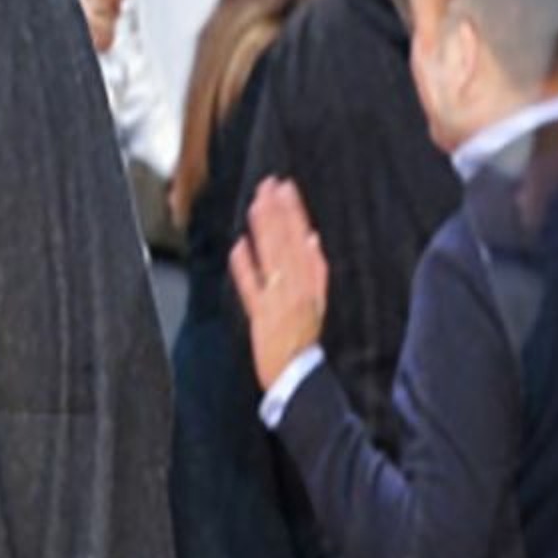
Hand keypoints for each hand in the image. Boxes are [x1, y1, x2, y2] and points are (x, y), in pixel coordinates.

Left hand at [229, 177, 328, 389]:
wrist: (296, 372)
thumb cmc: (304, 337)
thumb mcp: (318, 300)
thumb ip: (316, 269)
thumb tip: (311, 237)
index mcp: (310, 282)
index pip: (301, 238)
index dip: (293, 211)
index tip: (285, 187)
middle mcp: (295, 287)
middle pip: (285, 242)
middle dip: (276, 212)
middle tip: (267, 185)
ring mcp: (277, 300)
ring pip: (271, 258)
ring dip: (264, 230)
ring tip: (256, 204)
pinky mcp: (260, 316)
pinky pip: (252, 288)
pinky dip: (246, 268)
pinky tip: (239, 246)